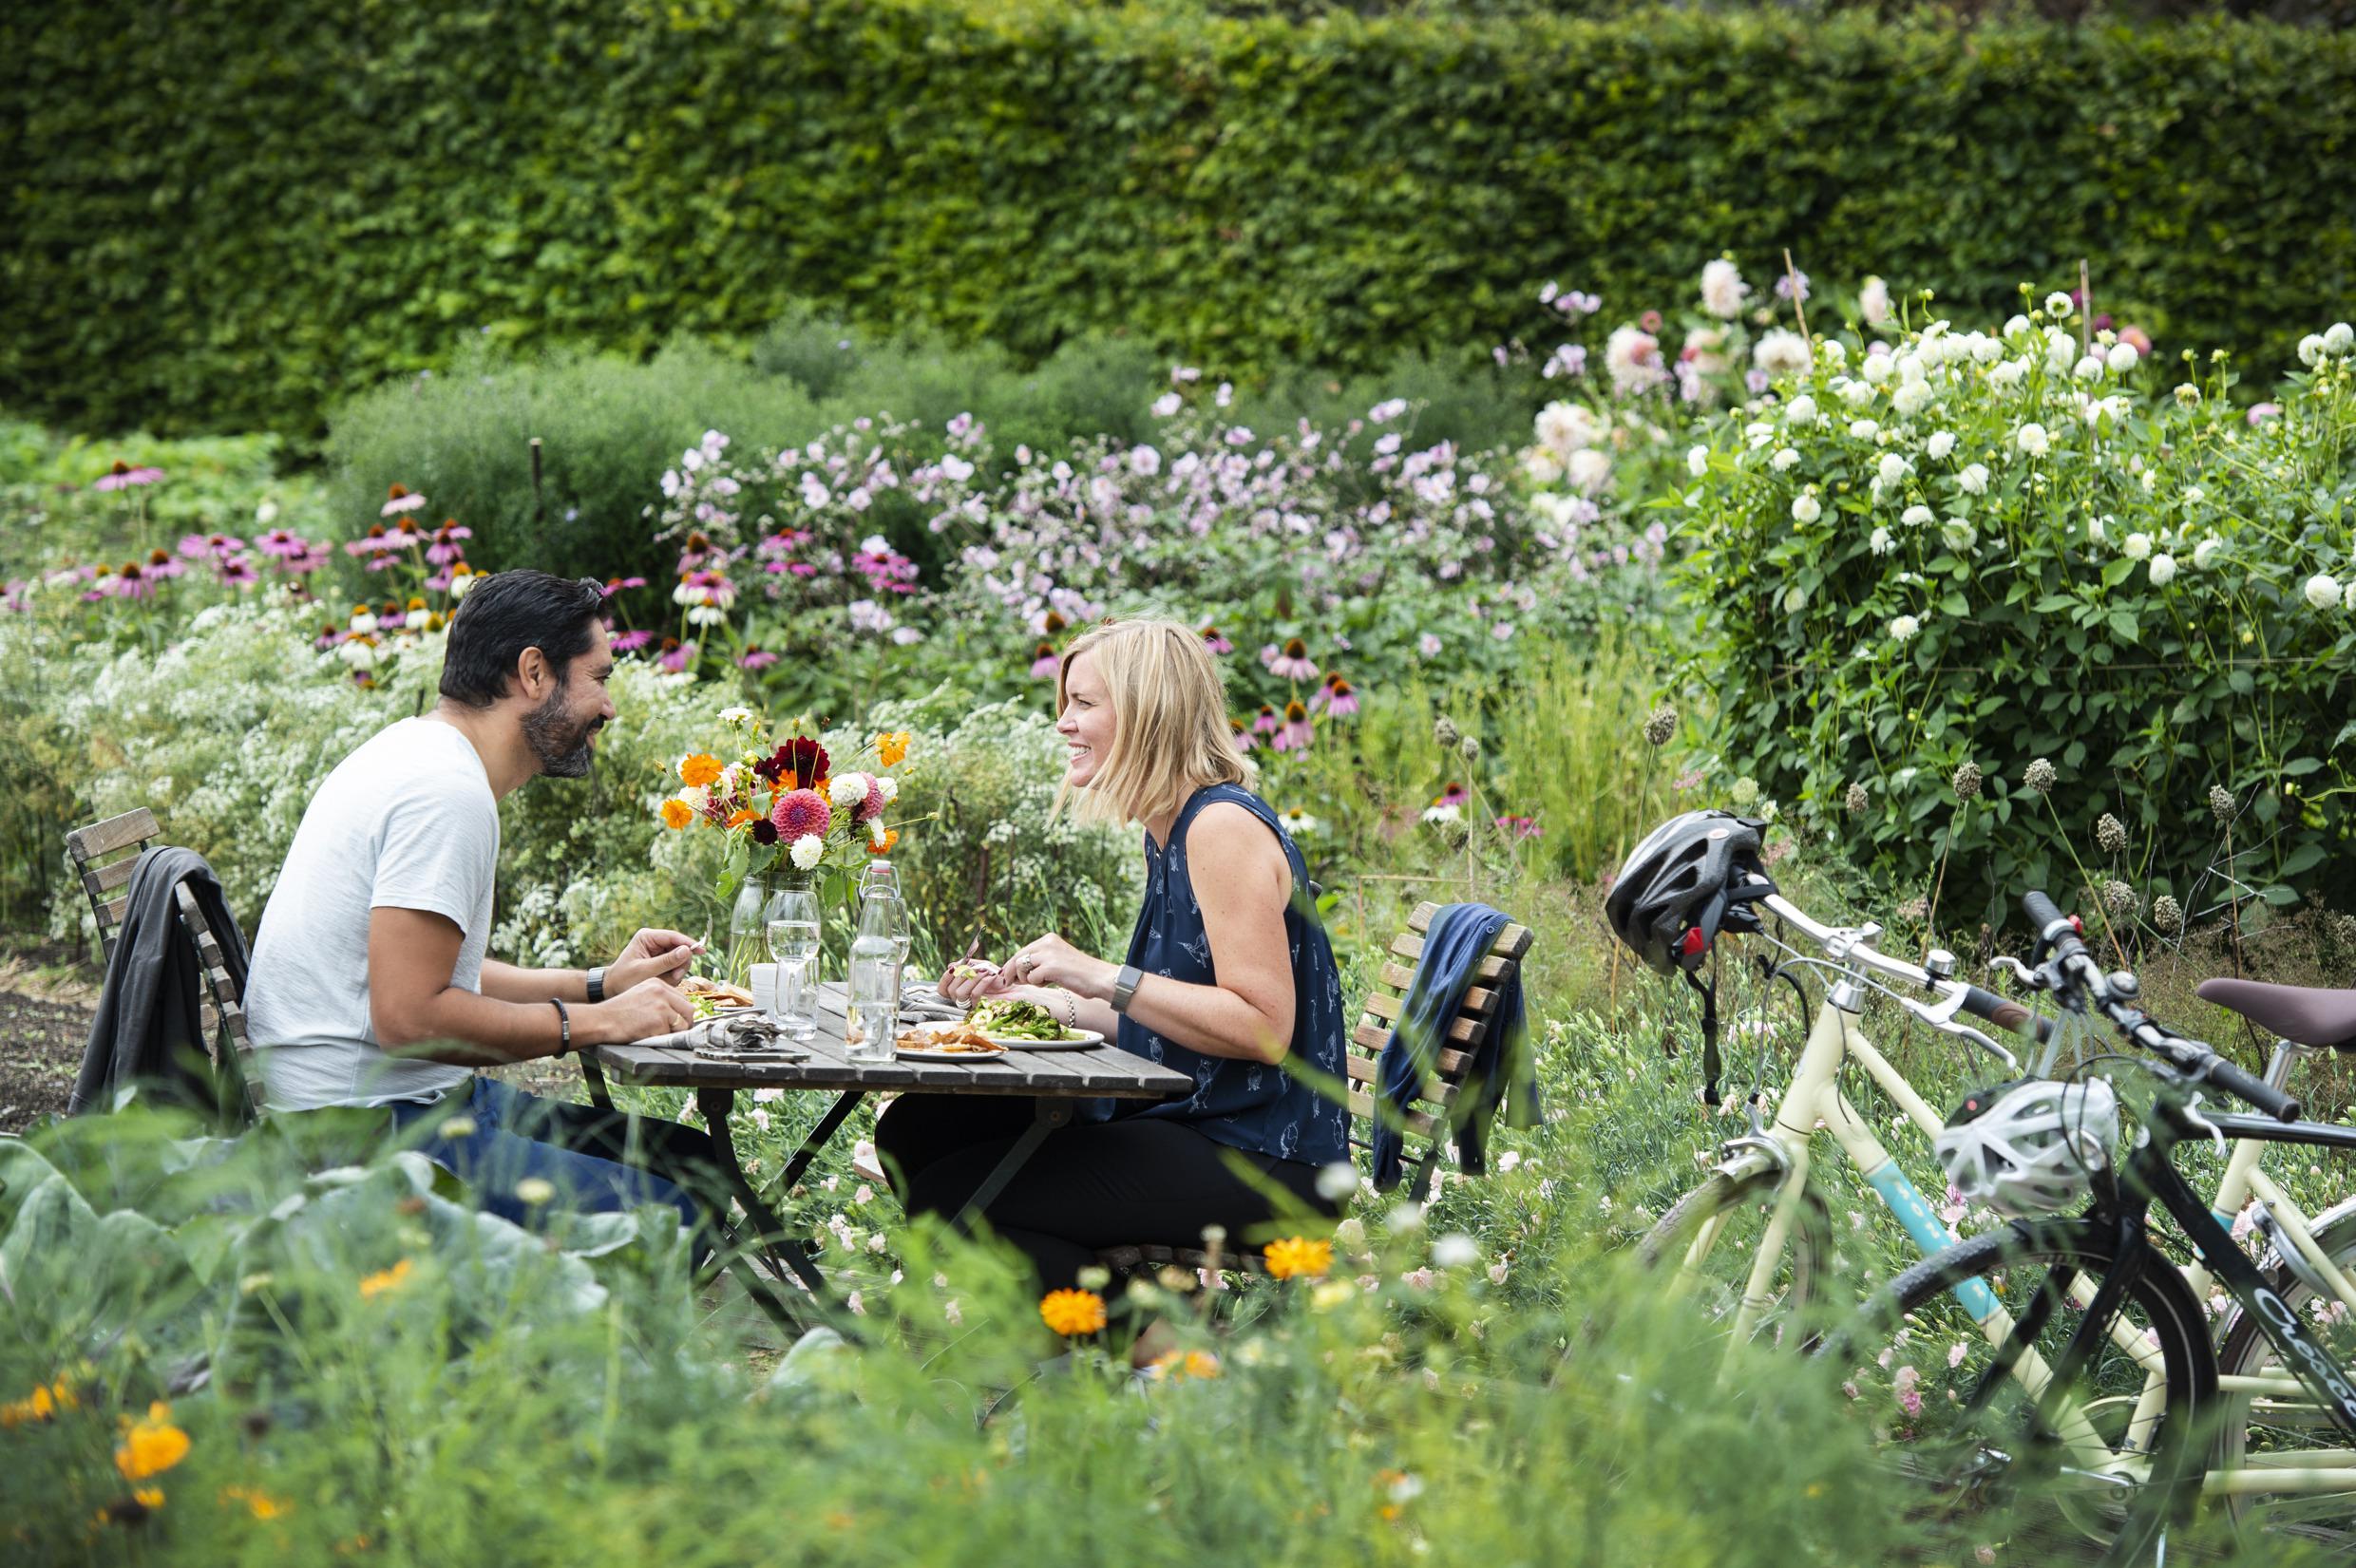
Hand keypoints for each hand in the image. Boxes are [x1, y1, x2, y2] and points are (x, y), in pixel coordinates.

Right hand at [587, 977, 695, 1045]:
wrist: (601, 1020)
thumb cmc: (618, 1012)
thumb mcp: (640, 995)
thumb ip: (659, 999)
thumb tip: (680, 1014)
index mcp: (657, 984)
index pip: (682, 999)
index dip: (682, 1014)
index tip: (677, 1022)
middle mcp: (662, 992)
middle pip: (688, 1010)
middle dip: (684, 1024)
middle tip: (675, 1032)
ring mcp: (661, 1006)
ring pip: (682, 1025)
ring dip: (672, 1033)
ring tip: (655, 1032)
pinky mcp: (658, 1021)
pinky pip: (669, 1035)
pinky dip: (660, 1039)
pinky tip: (646, 1035)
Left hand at [608, 928, 701, 992]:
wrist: (612, 989)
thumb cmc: (624, 979)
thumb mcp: (645, 971)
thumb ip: (666, 961)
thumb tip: (687, 951)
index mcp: (647, 937)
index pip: (673, 936)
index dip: (689, 943)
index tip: (702, 951)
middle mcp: (654, 941)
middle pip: (679, 948)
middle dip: (679, 963)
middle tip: (674, 976)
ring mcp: (658, 951)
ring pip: (679, 958)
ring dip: (676, 971)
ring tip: (665, 980)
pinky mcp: (661, 960)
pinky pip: (675, 966)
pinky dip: (672, 976)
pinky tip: (663, 981)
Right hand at [938, 957, 1002, 1006]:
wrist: (1011, 984)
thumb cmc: (995, 974)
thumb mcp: (980, 966)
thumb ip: (966, 965)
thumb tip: (950, 966)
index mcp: (958, 989)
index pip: (942, 989)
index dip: (945, 978)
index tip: (953, 969)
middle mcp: (961, 1000)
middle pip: (951, 989)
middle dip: (962, 975)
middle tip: (976, 967)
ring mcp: (969, 1005)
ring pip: (960, 993)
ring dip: (972, 979)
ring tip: (984, 971)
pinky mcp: (979, 1008)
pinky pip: (974, 994)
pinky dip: (982, 982)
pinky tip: (990, 976)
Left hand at [996, 933, 1119, 1002]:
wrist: (1100, 978)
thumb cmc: (1080, 974)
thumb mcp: (1057, 961)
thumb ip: (1039, 962)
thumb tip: (1014, 972)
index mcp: (1049, 939)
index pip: (1022, 951)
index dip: (1011, 965)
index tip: (1005, 976)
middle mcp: (1047, 942)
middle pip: (1017, 957)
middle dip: (1010, 973)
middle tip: (1007, 984)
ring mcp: (1048, 953)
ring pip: (1021, 967)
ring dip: (1027, 979)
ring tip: (1042, 981)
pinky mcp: (1051, 966)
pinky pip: (1031, 978)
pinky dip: (1037, 984)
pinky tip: (1050, 982)